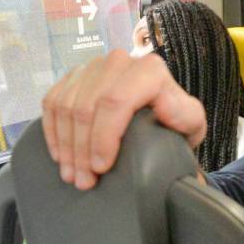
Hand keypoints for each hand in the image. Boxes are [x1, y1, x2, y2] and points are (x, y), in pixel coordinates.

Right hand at [41, 49, 205, 189]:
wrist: (160, 118)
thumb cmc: (176, 124)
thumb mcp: (191, 123)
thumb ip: (184, 115)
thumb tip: (164, 105)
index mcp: (149, 69)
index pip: (115, 101)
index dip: (103, 137)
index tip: (101, 168)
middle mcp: (119, 61)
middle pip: (87, 107)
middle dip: (81, 151)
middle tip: (84, 181)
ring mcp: (93, 66)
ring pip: (66, 106)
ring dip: (66, 147)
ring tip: (72, 175)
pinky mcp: (74, 76)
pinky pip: (52, 102)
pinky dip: (53, 132)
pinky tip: (60, 155)